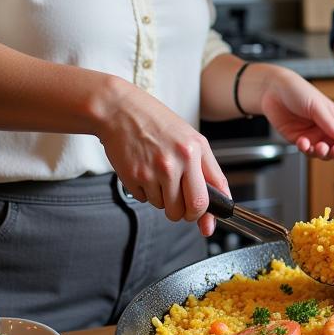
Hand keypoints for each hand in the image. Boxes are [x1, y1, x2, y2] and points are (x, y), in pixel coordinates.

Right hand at [95, 79, 225, 236]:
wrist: (119, 110)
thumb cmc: (155, 122)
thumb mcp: (188, 137)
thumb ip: (203, 167)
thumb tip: (213, 199)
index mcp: (195, 149)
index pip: (215, 189)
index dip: (213, 212)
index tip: (209, 224)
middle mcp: (177, 161)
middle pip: (192, 208)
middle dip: (188, 214)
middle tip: (182, 206)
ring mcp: (154, 171)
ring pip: (166, 207)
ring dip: (163, 199)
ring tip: (157, 173)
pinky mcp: (133, 178)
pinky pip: (145, 200)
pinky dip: (146, 192)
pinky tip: (143, 171)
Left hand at [251, 65, 333, 160]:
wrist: (273, 91)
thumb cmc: (298, 92)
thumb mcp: (319, 107)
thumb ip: (333, 126)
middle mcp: (327, 130)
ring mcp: (314, 136)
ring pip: (325, 154)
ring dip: (325, 153)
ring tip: (321, 147)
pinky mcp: (300, 141)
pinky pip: (307, 151)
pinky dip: (306, 150)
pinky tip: (303, 142)